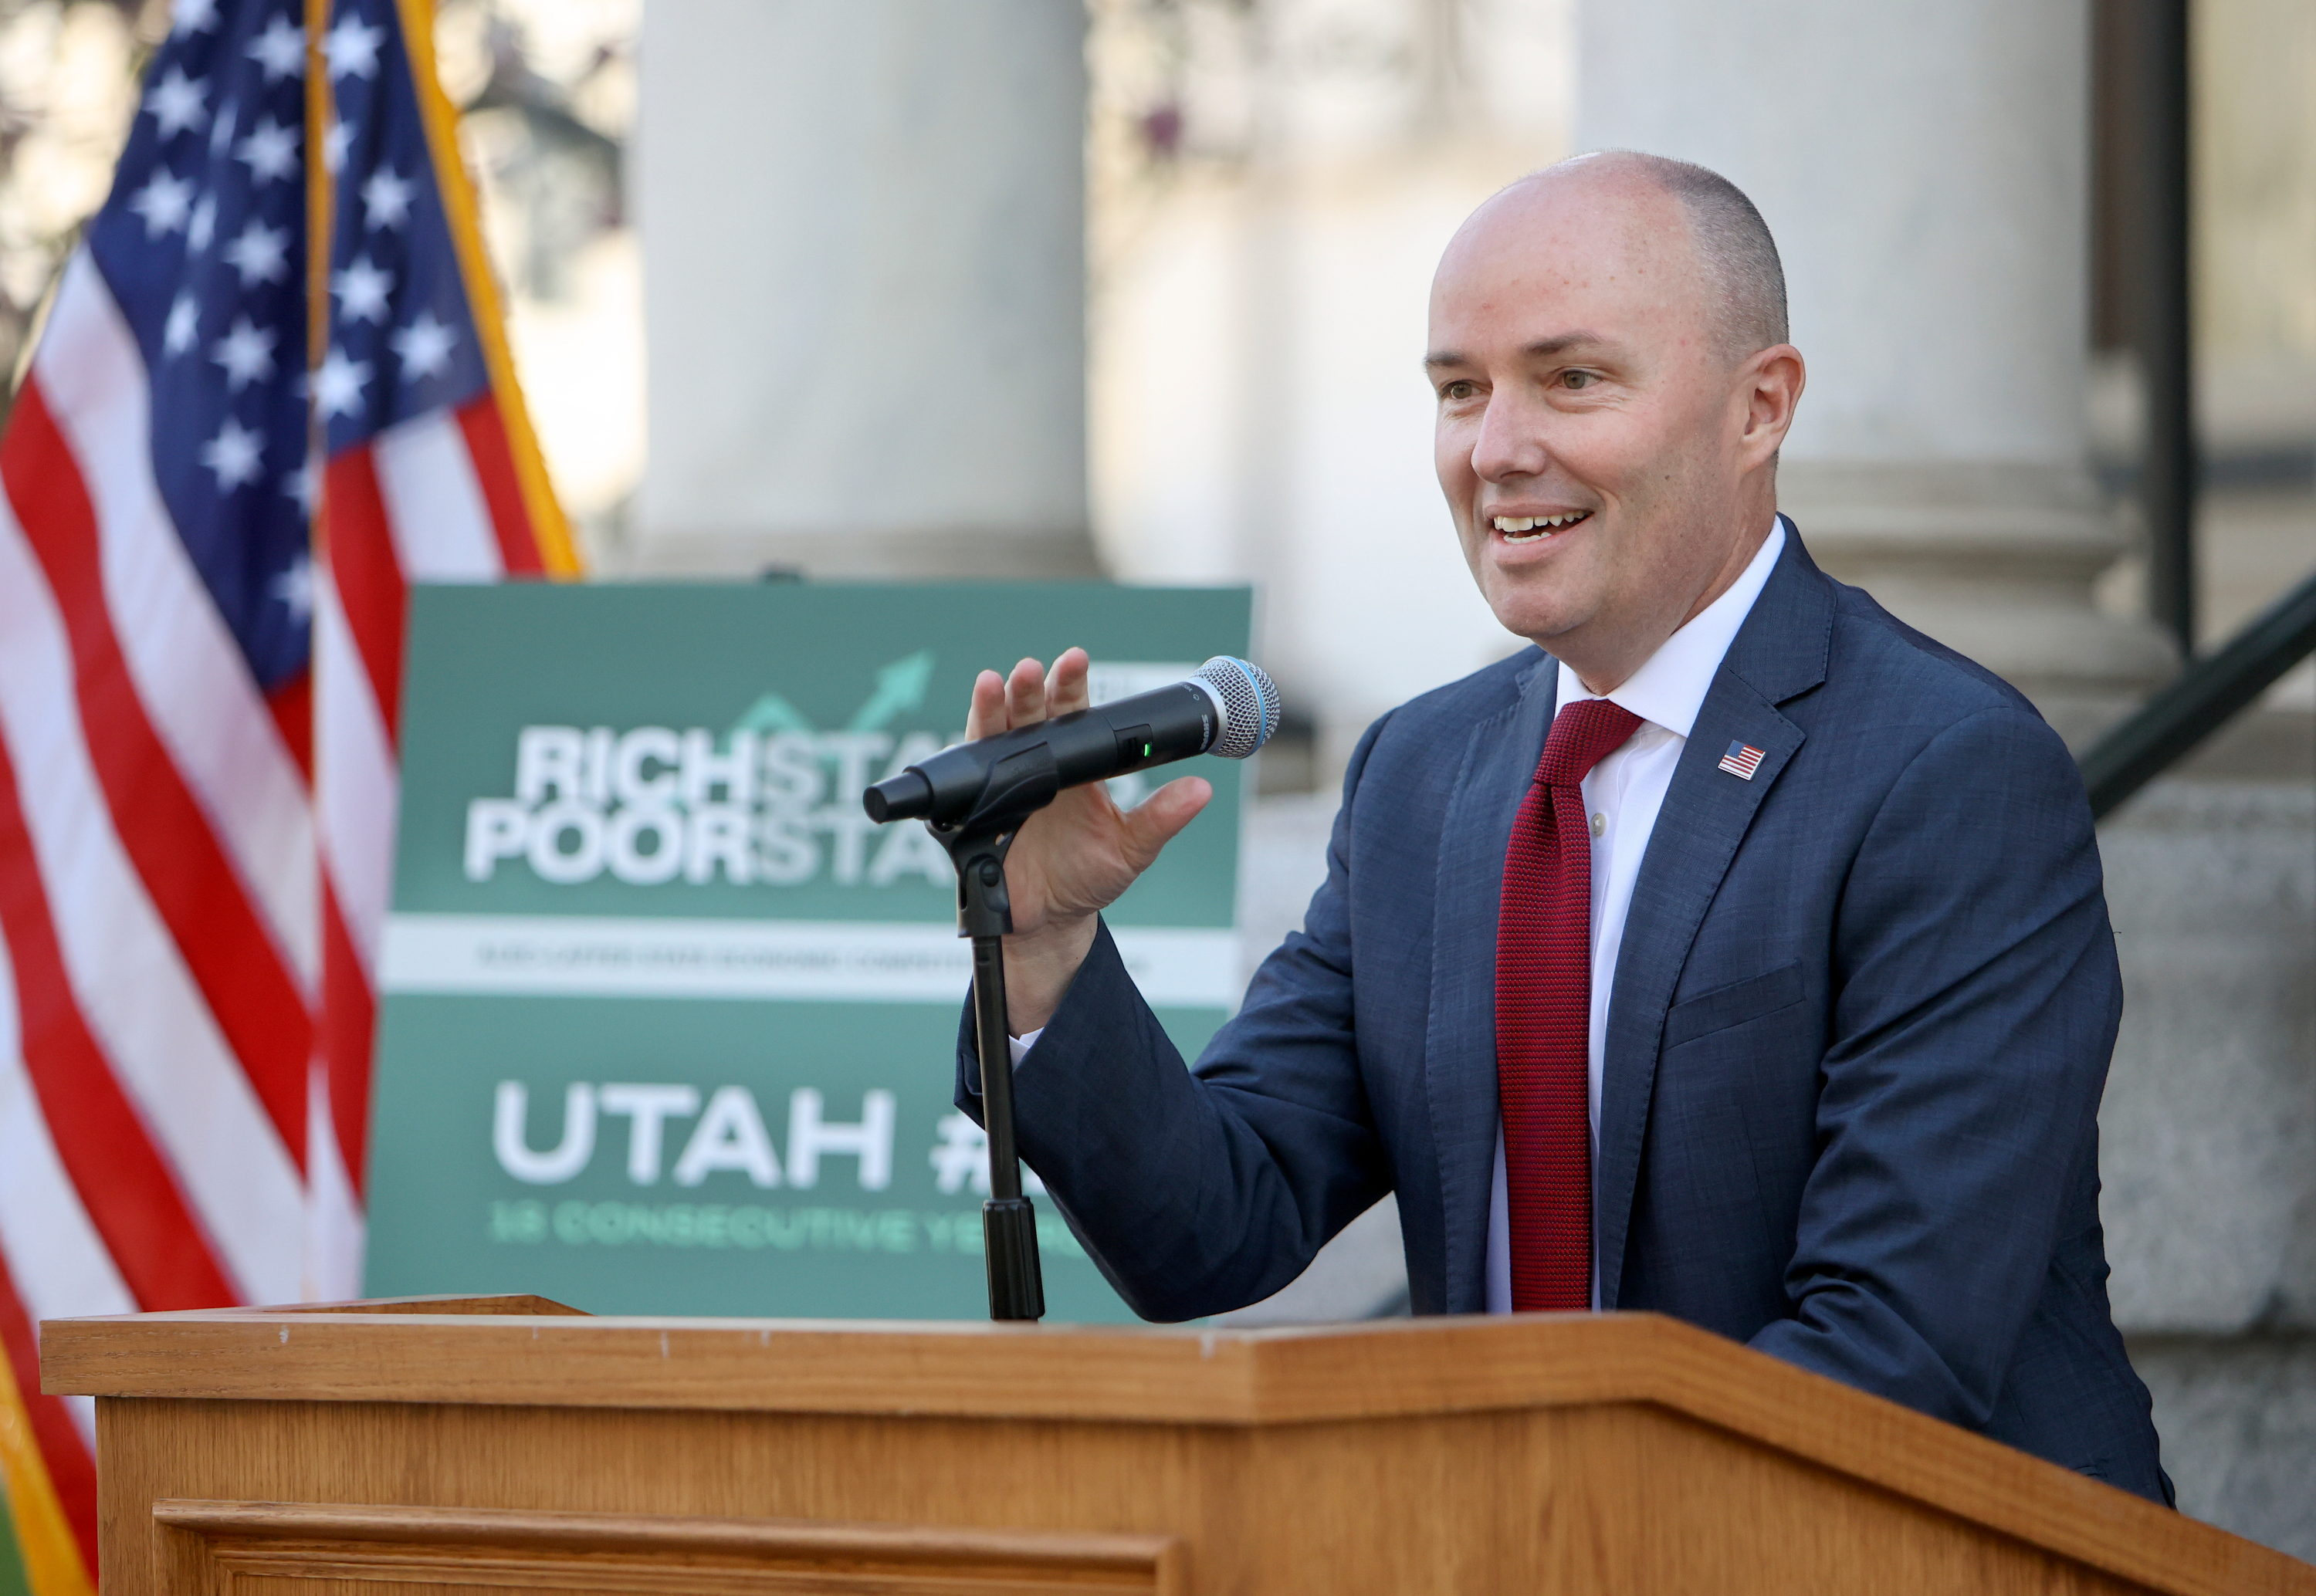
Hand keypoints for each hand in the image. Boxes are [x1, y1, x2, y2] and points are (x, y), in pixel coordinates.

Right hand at [966, 648, 1211, 1032]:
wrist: (1050, 919)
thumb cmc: (1089, 876)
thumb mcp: (1131, 849)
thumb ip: (1160, 818)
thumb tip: (1201, 790)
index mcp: (1075, 765)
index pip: (1072, 714)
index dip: (1070, 686)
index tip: (1075, 660)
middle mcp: (1037, 765)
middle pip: (1029, 716)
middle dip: (1029, 690)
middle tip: (1032, 670)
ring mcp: (1003, 784)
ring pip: (993, 736)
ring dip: (991, 709)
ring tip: (993, 683)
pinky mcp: (974, 810)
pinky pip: (965, 779)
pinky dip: (968, 754)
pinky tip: (973, 733)